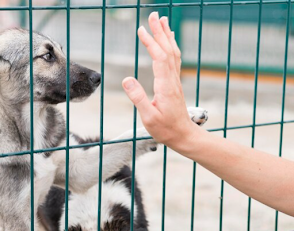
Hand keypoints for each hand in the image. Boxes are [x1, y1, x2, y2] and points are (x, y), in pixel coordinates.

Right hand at [122, 12, 199, 148]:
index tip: (142, 30)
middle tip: (154, 15)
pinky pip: (174, 58)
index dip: (151, 43)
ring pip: (173, 52)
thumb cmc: (165, 129)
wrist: (183, 136)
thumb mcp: (148, 117)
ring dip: (167, 35)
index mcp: (165, 86)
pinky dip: (170, 45)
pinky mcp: (175, 82)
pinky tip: (168, 40)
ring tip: (162, 20)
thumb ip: (138, 97)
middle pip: (167, 50)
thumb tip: (126, 79)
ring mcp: (175, 80)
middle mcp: (172, 79)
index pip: (159, 58)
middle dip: (160, 31)